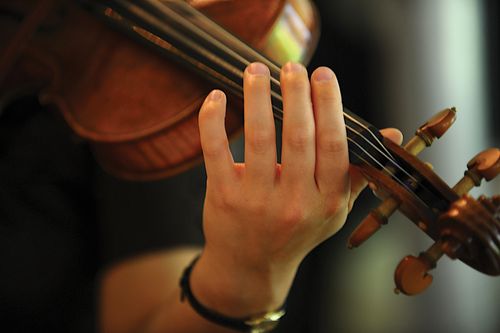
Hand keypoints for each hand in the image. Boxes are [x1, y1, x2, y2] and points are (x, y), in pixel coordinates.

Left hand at [192, 62, 401, 317]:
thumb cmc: (296, 232)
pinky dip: (213, 120)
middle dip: (296, 94)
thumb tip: (391, 135)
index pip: (333, 145)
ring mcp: (257, 200)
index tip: (323, 74)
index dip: (329, 106)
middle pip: (299, 137)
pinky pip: (216, 151)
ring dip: (258, 97)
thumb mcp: (333, 210)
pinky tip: (216, 96)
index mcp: (327, 201)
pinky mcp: (223, 197)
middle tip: (292, 66)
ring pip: (259, 138)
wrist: (252, 267)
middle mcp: (295, 202)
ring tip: (257, 70)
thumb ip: (358, 173)